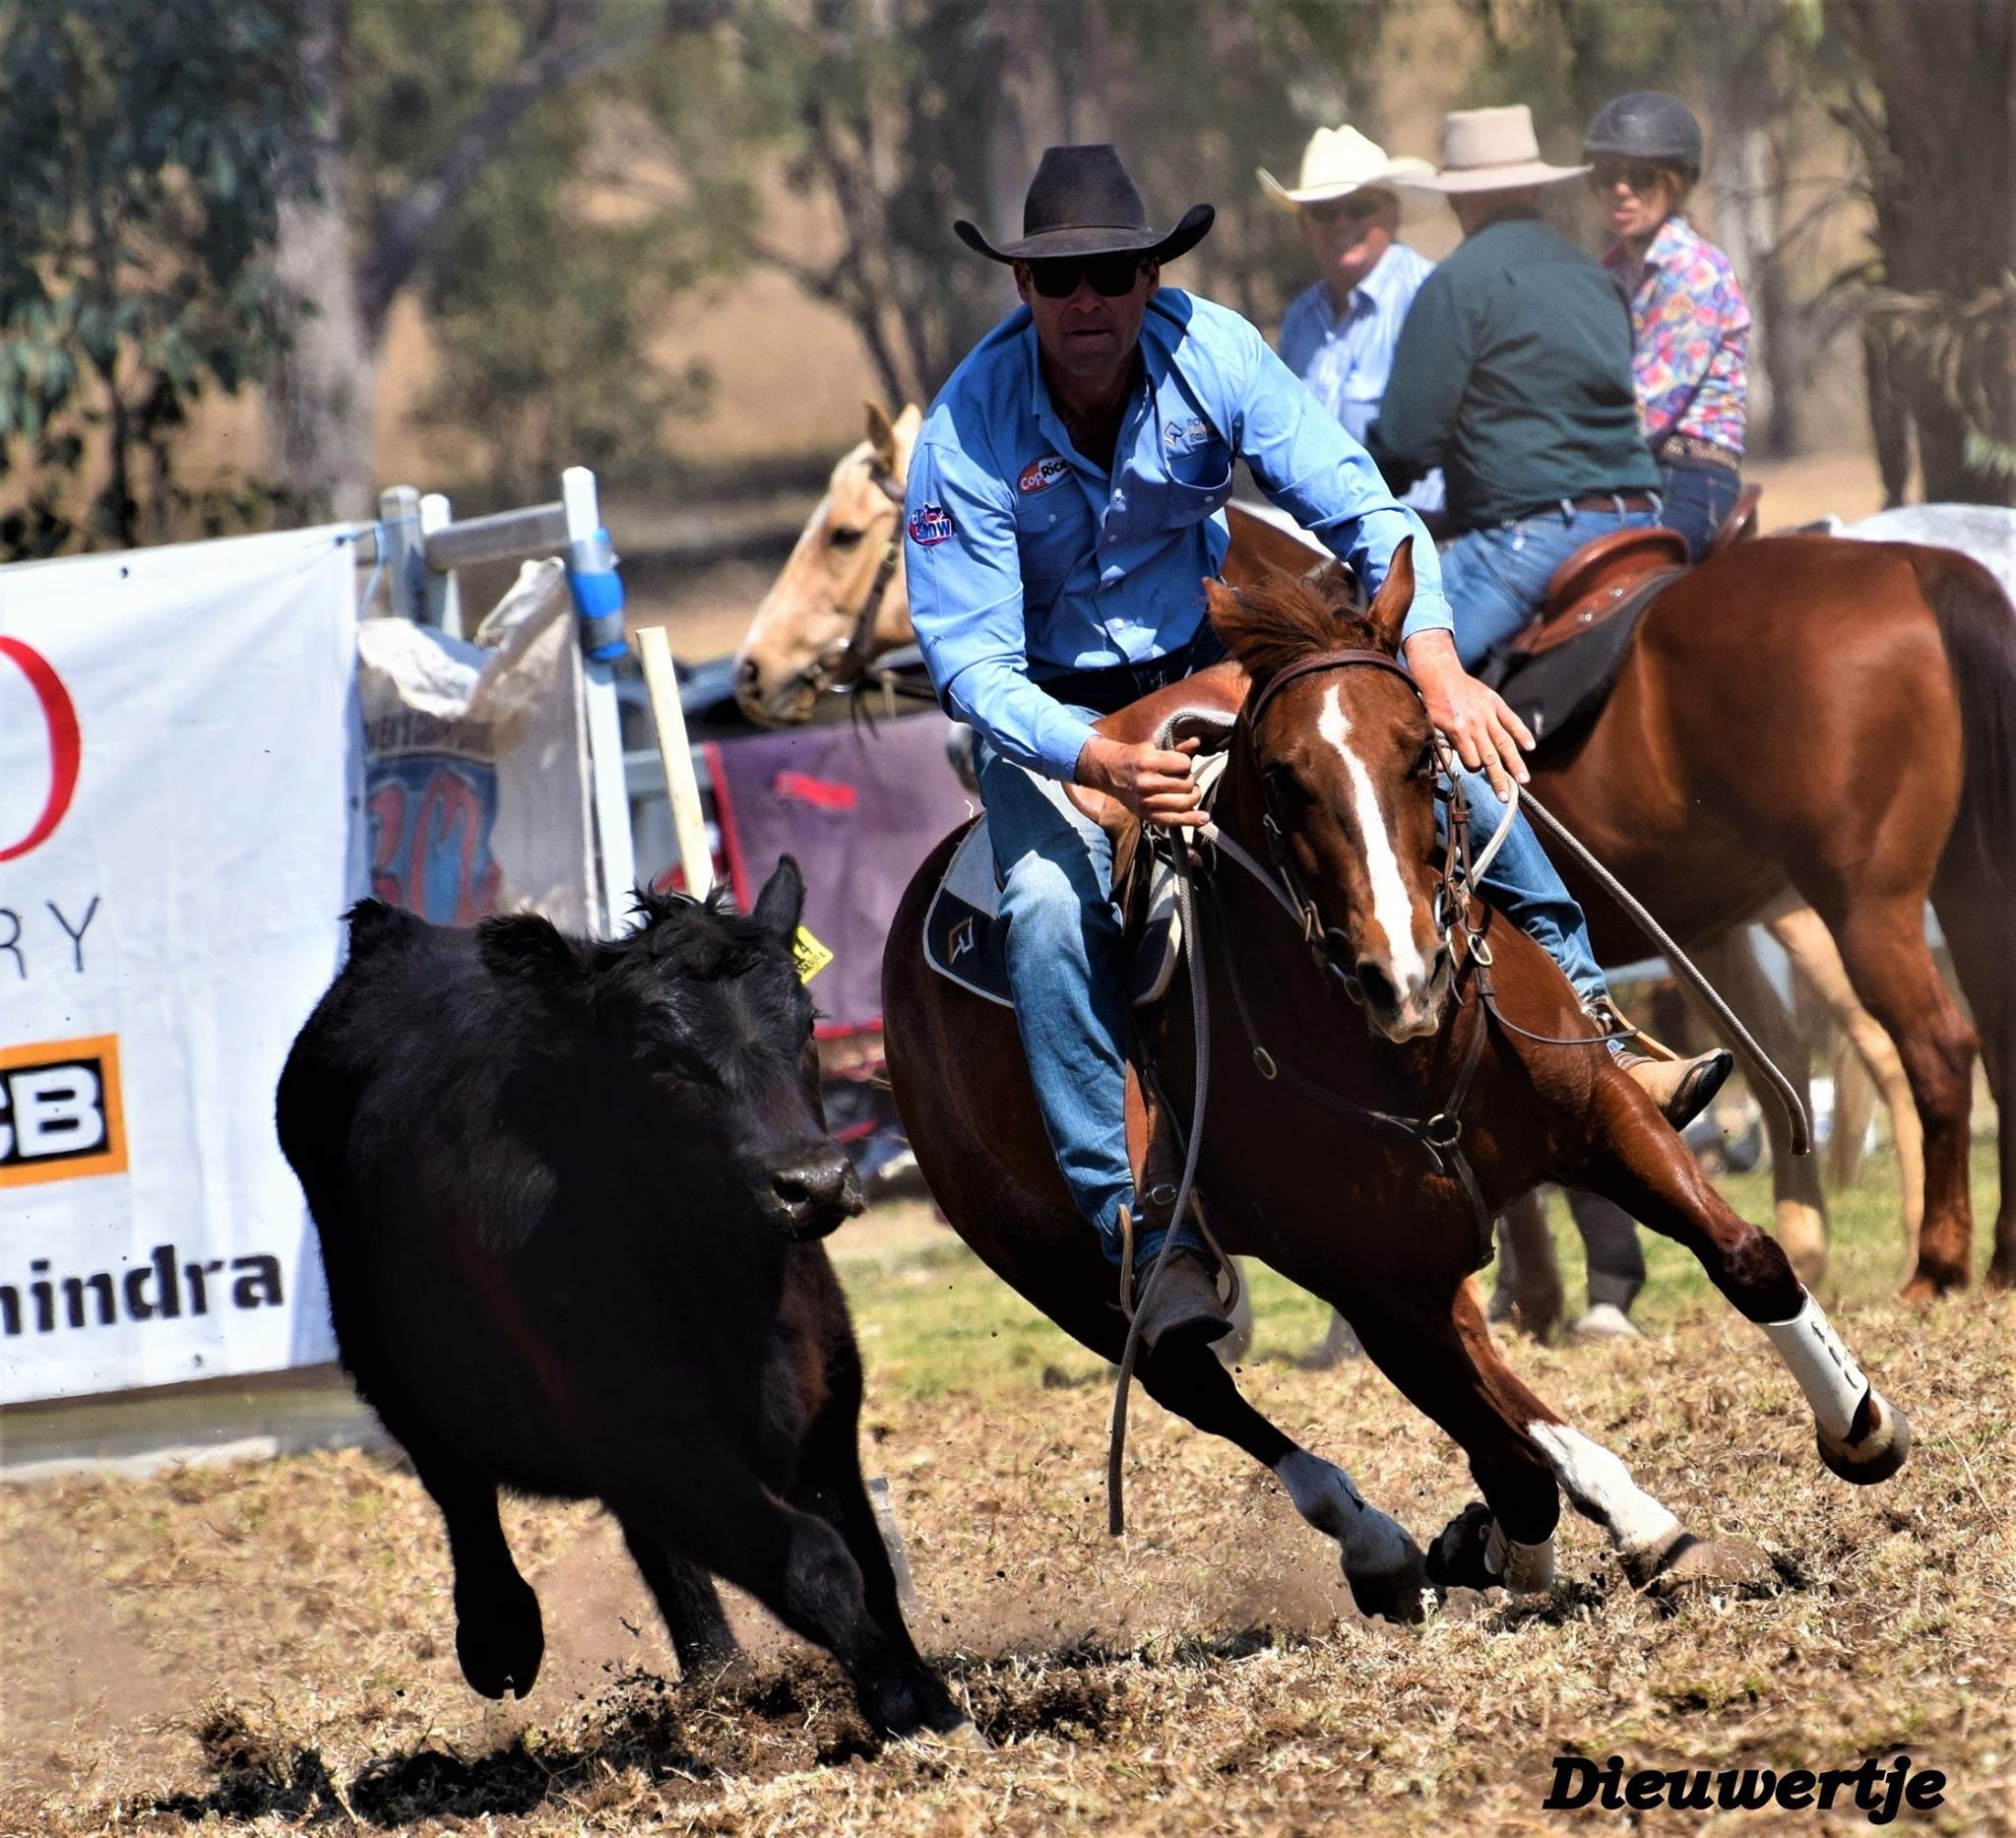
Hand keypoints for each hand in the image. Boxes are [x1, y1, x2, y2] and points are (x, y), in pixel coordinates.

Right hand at [1073, 733, 1205, 827]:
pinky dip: (1192, 820)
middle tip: (1182, 777)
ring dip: (1192, 795)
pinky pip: (1175, 820)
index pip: (1184, 764)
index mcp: (1148, 762)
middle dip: (1189, 779)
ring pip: (1185, 802)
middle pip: (1187, 784)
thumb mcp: (1154, 747)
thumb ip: (1177, 747)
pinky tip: (1203, 818)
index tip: (1179, 763)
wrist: (1110, 773)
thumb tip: (1198, 742)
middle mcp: (1147, 783)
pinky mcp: (1147, 816)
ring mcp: (1146, 802)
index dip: (1185, 762)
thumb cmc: (1135, 758)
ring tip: (1186, 791)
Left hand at [1401, 629, 1533, 797]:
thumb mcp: (1429, 725)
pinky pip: (1512, 720)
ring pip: (1505, 742)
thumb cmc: (1432, 702)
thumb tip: (1442, 768)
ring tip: (1523, 780)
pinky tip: (1530, 747)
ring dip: (1515, 762)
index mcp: (1458, 730)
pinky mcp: (1496, 702)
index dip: (1474, 768)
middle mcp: (1475, 724)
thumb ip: (1440, 747)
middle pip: (1491, 757)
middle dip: (1500, 778)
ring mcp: (1488, 713)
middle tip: (1508, 798)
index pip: (1472, 760)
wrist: (1438, 672)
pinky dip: (1522, 733)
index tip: (1475, 769)